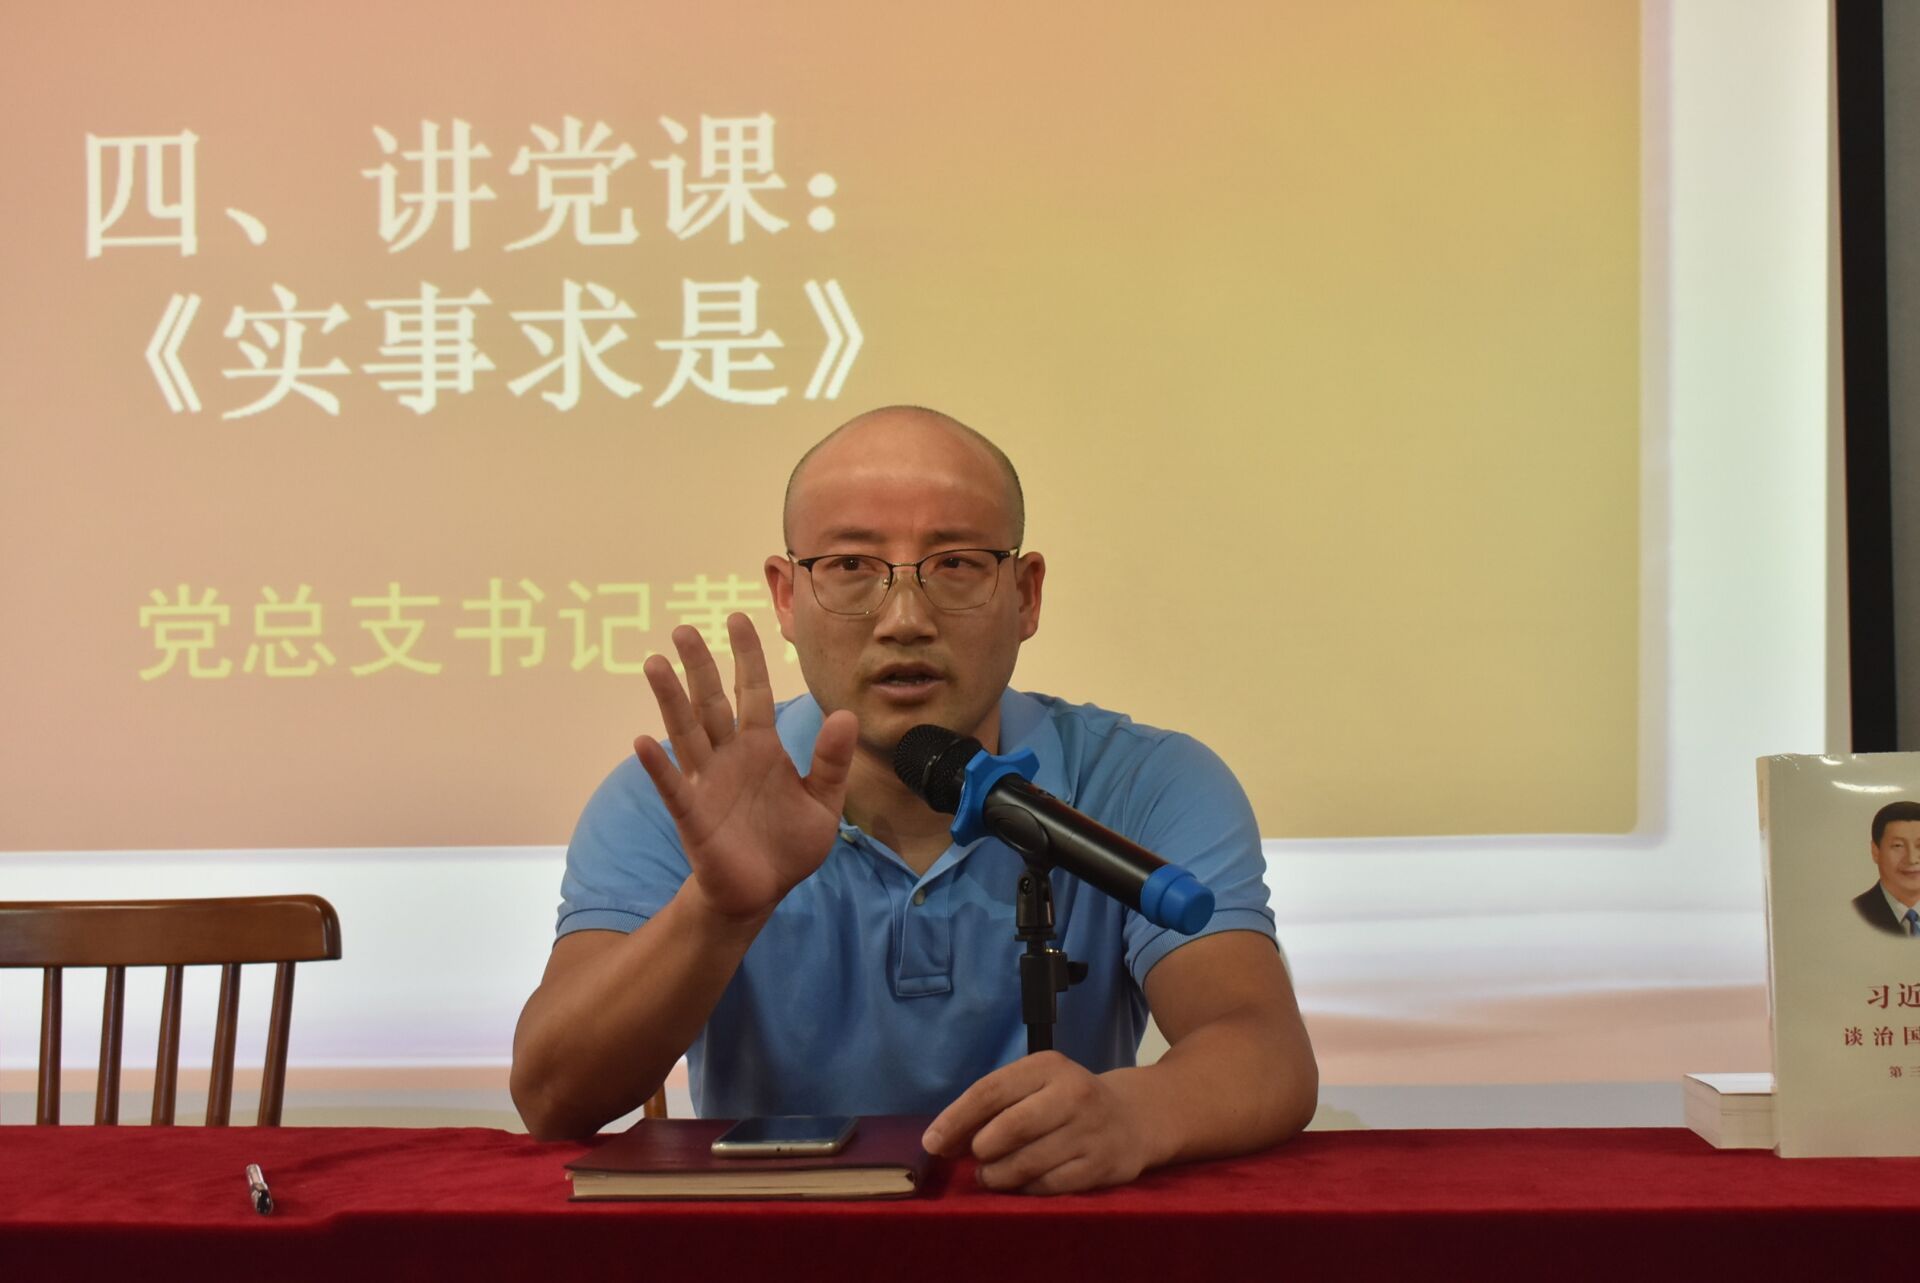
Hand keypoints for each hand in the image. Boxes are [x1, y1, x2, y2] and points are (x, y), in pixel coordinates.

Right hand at [632, 613, 857, 921]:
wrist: (764, 892)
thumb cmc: (789, 844)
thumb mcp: (823, 802)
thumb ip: (831, 760)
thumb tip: (844, 714)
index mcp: (761, 747)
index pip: (752, 691)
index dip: (746, 657)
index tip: (738, 618)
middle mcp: (729, 756)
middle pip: (710, 701)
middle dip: (699, 665)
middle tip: (684, 628)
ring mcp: (707, 782)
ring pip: (686, 732)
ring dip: (670, 699)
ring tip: (655, 663)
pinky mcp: (693, 815)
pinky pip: (674, 786)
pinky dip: (658, 765)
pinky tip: (643, 741)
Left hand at [921, 1051, 1156, 1194]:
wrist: (1133, 1118)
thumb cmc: (1066, 1102)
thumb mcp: (1035, 1085)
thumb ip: (994, 1105)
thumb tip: (942, 1141)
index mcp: (1047, 1066)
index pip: (990, 1091)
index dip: (955, 1120)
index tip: (931, 1143)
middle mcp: (1072, 1094)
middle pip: (1008, 1128)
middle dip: (980, 1149)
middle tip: (974, 1160)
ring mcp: (1089, 1131)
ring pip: (1027, 1162)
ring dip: (998, 1176)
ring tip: (991, 1176)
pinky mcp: (1101, 1165)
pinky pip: (1049, 1185)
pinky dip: (1026, 1189)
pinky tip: (1021, 1184)